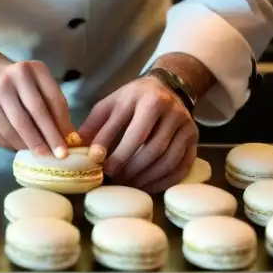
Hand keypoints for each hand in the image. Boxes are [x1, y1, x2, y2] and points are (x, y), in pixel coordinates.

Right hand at [0, 36, 75, 157]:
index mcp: (27, 70)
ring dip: (31, 147)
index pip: (51, 99)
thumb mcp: (33, 79)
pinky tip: (22, 148)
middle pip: (33, 116)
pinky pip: (0, 139)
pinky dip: (14, 146)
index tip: (70, 142)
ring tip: (42, 155)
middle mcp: (6, 82)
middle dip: (49, 139)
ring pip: (15, 132)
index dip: (62, 123)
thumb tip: (68, 136)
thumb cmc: (12, 80)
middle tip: (60, 157)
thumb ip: (51, 102)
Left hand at [78, 76, 197, 192]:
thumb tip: (77, 147)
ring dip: (146, 177)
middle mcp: (171, 111)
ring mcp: (186, 125)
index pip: (132, 132)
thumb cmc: (135, 98)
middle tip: (114, 177)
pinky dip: (164, 181)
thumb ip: (95, 124)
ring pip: (168, 160)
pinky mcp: (194, 139)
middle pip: (152, 148)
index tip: (99, 165)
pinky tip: (148, 185)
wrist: (168, 86)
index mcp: (148, 99)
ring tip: (129, 182)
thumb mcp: (112, 103)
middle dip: (131, 168)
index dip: (115, 153)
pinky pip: (181, 167)